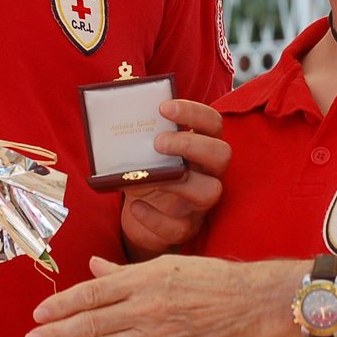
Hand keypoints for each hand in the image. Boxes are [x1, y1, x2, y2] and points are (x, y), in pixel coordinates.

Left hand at [26, 254, 277, 336]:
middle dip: (57, 333)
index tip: (39, 312)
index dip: (62, 304)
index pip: (92, 292)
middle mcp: (145, 305)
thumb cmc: (207, 279)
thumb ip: (124, 272)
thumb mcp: (164, 265)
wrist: (248, 303)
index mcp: (142, 278)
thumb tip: (92, 267)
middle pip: (91, 322)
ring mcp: (156, 333)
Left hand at [119, 99, 229, 257]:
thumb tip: (115, 113)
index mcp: (201, 146)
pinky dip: (154, 216)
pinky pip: (178, 226)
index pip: (212, 123)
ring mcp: (200, 203)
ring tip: (148, 176)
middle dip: (190, 145)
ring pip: (211, 192)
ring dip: (179, 182)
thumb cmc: (146, 173)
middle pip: (221, 154)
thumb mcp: (143, 153)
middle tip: (157, 143)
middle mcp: (208, 173)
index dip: (194, 113)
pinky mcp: (186, 228)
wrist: (139, 213)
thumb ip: (138, 136)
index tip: (164, 108)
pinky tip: (135, 206)